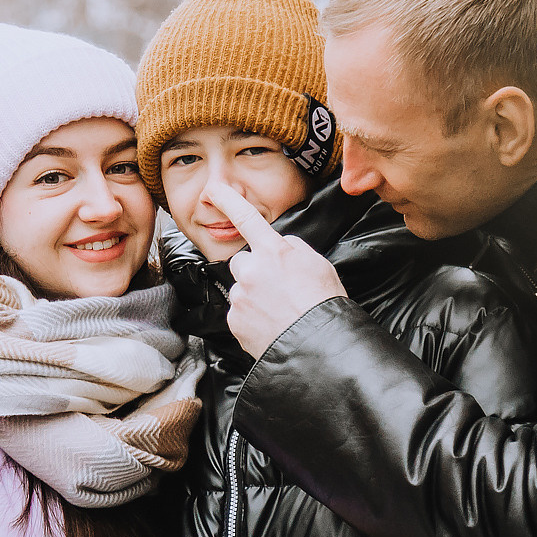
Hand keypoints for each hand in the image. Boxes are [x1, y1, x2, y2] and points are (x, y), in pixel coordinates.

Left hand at [204, 179, 347, 359]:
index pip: (246, 218)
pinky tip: (271, 325)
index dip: (227, 200)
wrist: (318, 347)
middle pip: (242, 262)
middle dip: (254, 270)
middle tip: (277, 288)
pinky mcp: (234, 321)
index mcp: (273, 252)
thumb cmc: (323, 304)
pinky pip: (239, 313)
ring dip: (254, 296)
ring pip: (241, 289)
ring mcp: (240, 297)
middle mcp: (251, 271)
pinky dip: (251, 318)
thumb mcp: (317, 264)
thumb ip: (292, 249)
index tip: (212, 189)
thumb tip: (279, 247)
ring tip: (279, 311)